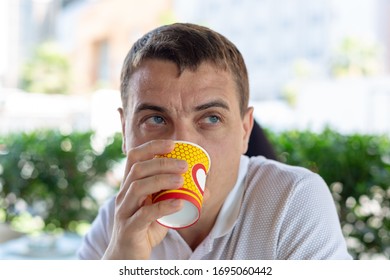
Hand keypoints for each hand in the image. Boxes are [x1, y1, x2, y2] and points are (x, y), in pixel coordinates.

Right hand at [102, 140, 187, 258]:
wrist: (127, 257)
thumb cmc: (144, 229)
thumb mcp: (161, 210)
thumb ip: (178, 197)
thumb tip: (205, 188)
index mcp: (130, 186)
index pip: (134, 158)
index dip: (152, 147)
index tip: (172, 144)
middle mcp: (123, 195)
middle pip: (138, 169)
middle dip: (161, 162)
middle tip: (184, 165)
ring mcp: (124, 212)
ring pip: (138, 187)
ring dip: (162, 180)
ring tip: (182, 180)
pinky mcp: (129, 228)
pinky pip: (144, 215)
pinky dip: (164, 207)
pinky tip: (179, 203)